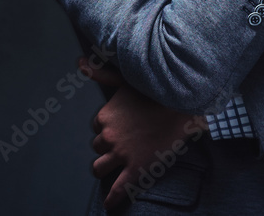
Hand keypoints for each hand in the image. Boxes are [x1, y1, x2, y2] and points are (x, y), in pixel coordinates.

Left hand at [77, 57, 208, 210]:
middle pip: (98, 147)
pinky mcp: (136, 169)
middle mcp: (109, 136)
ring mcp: (122, 154)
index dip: (108, 127)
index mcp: (106, 116)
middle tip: (124, 143)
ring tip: (116, 166)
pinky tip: (110, 204)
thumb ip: (101, 73)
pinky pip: (118, 189)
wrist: (184, 105)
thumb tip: (79, 62)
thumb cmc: (156, 90)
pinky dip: (112, 199)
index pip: (97, 127)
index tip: (121, 127)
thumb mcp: (126, 79)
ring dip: (106, 166)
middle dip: (108, 145)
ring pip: (99, 167)